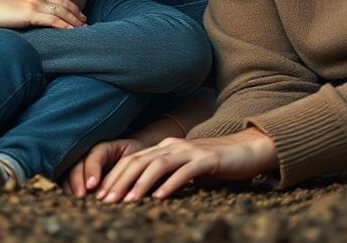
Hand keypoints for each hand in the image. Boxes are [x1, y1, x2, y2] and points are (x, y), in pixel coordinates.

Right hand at [0, 0, 86, 29]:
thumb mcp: (11, 6)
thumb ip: (24, 9)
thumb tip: (30, 20)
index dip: (71, 8)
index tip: (79, 15)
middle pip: (64, 5)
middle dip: (77, 15)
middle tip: (87, 24)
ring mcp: (33, 3)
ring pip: (62, 12)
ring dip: (75, 22)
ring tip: (84, 31)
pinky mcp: (29, 14)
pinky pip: (53, 20)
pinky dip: (65, 26)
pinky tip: (72, 32)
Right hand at [62, 139, 145, 196]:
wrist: (133, 166)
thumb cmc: (135, 165)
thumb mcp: (134, 164)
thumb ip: (126, 174)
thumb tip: (120, 191)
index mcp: (105, 147)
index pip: (94, 156)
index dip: (91, 169)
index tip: (92, 185)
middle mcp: (89, 153)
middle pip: (77, 163)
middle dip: (78, 180)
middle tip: (81, 196)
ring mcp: (81, 163)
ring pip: (69, 171)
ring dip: (71, 186)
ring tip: (76, 199)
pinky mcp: (77, 175)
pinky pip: (66, 180)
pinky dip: (68, 189)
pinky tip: (73, 200)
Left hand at [95, 128, 277, 202]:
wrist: (246, 149)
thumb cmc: (214, 162)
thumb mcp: (184, 167)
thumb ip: (166, 175)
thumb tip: (146, 193)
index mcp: (164, 146)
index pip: (132, 160)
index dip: (114, 176)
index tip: (100, 195)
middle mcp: (173, 145)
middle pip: (139, 161)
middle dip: (120, 181)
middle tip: (106, 200)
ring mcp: (189, 151)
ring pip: (157, 165)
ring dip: (140, 183)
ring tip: (127, 200)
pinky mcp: (206, 160)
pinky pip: (184, 172)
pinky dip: (170, 184)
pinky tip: (160, 197)